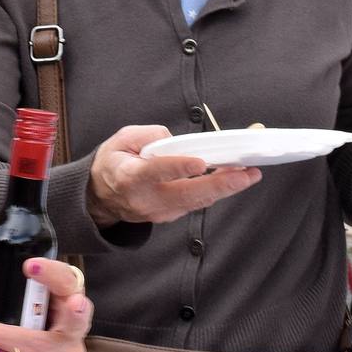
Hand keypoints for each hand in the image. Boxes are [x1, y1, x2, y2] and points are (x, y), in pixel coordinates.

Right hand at [87, 124, 261, 227]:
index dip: (178, 167)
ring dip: (225, 188)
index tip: (201, 163)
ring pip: (196, 201)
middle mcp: (145, 199)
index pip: (155, 172)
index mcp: (129, 176)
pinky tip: (234, 180)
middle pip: (186, 194)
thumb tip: (180, 142)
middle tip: (245, 174)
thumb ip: (150, 135)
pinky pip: (195, 203)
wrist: (101, 197)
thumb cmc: (114, 163)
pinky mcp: (169, 216)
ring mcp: (158, 212)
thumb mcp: (123, 139)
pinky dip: (215, 192)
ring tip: (249, 175)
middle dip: (220, 184)